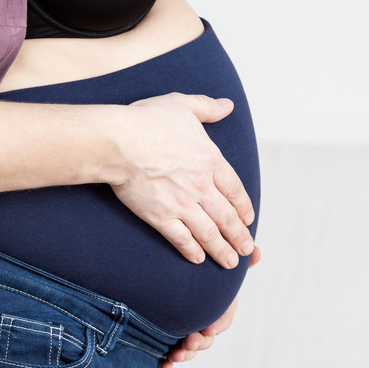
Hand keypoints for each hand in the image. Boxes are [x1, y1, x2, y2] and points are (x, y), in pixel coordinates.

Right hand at [111, 93, 254, 268]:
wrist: (120, 142)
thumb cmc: (147, 121)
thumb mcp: (183, 105)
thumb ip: (207, 107)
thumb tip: (226, 105)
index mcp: (211, 160)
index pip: (235, 190)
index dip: (243, 207)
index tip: (248, 219)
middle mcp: (202, 187)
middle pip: (227, 217)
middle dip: (239, 235)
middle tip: (247, 249)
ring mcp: (182, 205)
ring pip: (209, 233)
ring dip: (222, 250)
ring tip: (230, 262)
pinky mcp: (160, 217)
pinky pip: (182, 239)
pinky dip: (192, 251)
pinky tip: (198, 259)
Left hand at [159, 246, 260, 367]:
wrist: (165, 278)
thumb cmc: (200, 274)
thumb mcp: (216, 266)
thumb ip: (237, 261)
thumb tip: (257, 252)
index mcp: (216, 307)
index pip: (223, 319)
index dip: (218, 324)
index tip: (209, 328)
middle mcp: (203, 322)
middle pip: (206, 338)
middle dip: (199, 342)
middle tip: (189, 342)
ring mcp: (187, 333)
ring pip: (189, 350)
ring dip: (184, 355)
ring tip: (174, 355)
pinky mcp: (170, 340)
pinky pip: (169, 356)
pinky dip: (167, 365)